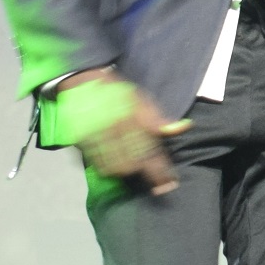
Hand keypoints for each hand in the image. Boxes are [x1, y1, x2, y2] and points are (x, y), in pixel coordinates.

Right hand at [67, 73, 191, 196]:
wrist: (82, 81)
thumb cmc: (116, 92)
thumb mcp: (141, 99)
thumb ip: (159, 118)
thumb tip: (183, 128)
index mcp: (131, 119)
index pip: (150, 151)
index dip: (161, 171)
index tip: (170, 183)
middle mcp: (114, 129)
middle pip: (134, 162)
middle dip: (147, 174)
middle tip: (157, 182)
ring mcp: (96, 136)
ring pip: (115, 166)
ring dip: (128, 172)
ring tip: (135, 172)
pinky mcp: (81, 141)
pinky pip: (97, 163)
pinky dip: (108, 169)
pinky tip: (116, 168)